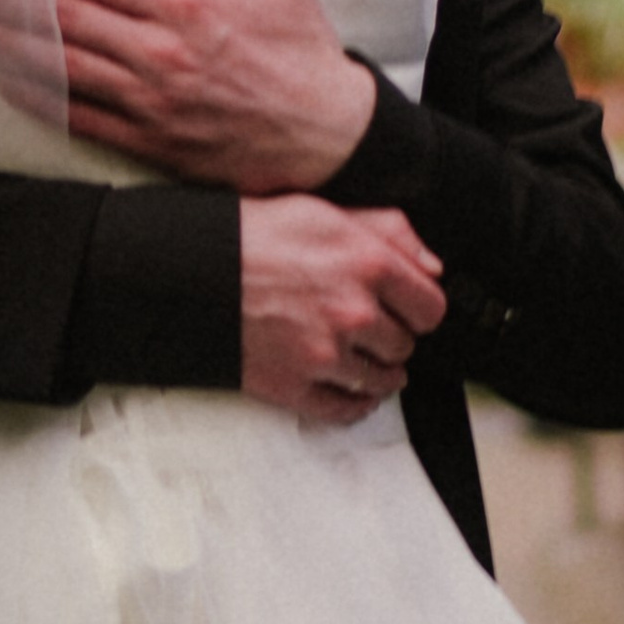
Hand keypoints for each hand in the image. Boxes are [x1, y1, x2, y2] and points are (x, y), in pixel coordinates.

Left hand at [0, 0, 375, 189]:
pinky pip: (81, 119)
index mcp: (188, 6)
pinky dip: (41, 100)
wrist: (328, 136)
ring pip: (63, 70)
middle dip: (10, 1)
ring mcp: (152, 104)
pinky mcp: (152, 143)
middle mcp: (161, 55)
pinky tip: (11, 83)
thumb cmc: (306, 53)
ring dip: (13, 47)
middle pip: (65, 21)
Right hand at [239, 196, 444, 424]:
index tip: (407, 308)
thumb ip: (389, 232)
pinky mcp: (295, 386)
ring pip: (380, 381)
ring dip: (377, 370)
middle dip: (392, 335)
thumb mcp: (325, 212)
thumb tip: (431, 265)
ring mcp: (325, 355)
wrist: (192, 270)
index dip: (419, 307)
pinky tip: (350, 387)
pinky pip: (346, 410)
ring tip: (361, 355)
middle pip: (404, 345)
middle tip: (372, 325)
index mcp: (367, 265)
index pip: (430, 308)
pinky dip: (355, 403)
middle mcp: (353, 314)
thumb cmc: (253, 236)